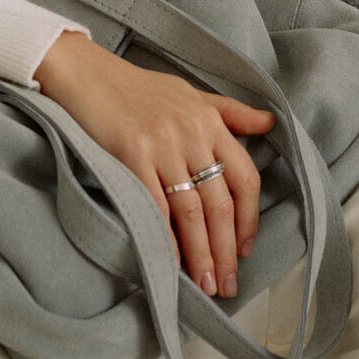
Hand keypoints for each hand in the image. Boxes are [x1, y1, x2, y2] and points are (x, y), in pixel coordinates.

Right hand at [36, 31, 275, 298]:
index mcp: (210, 119)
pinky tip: (170, 262)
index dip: (249, 219)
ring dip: (200, 253)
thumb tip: (269, 124)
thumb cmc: (139, 87)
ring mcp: (162, 143)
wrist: (88, 73)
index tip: (245, 249)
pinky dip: (164, 237)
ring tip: (204, 285)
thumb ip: (230, 112)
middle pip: (219, 202)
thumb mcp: (190, 93)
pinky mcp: (131, 154)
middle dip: (226, 249)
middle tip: (227, 285)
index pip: (244, 177)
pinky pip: (155, 205)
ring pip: (191, 210)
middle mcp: (191, 132)